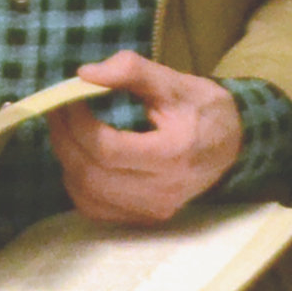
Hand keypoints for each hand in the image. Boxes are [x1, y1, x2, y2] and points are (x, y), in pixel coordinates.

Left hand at [45, 52, 240, 223]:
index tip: (69, 99)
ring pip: (88, 195)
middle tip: (57, 112)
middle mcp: (162, 191)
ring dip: (67, 162)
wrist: (234, 146)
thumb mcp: (175, 81)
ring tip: (66, 132)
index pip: (108, 149)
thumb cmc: (205, 110)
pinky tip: (80, 158)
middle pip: (91, 174)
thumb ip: (132, 71)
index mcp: (173, 154)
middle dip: (64, 140)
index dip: (77, 124)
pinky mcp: (146, 219)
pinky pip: (96, 209)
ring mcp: (154, 210)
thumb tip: (85, 73)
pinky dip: (78, 184)